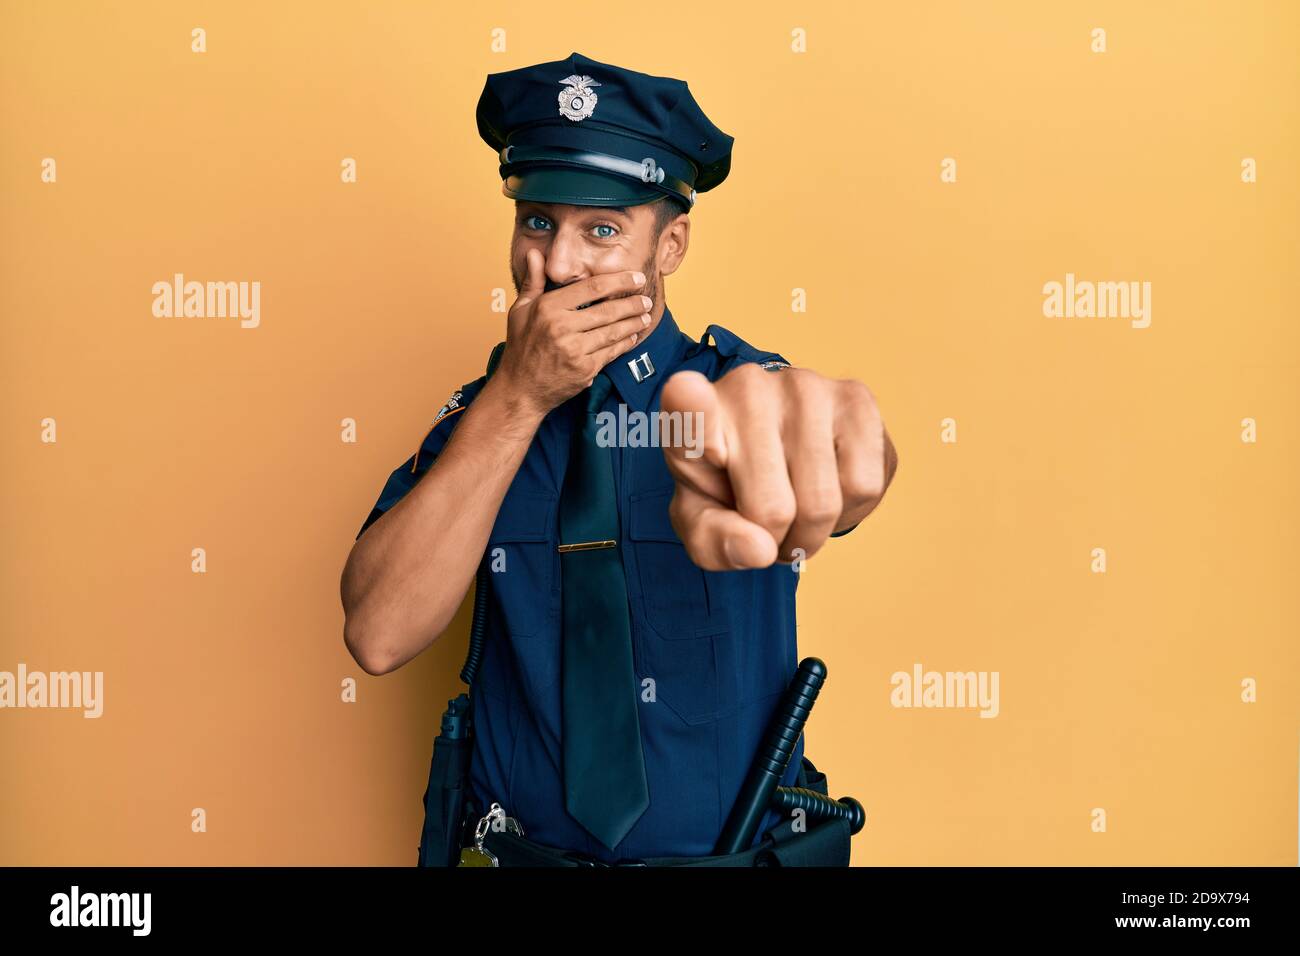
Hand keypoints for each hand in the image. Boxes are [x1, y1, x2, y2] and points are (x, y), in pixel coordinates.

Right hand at [493, 248, 652, 417]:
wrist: (520, 389)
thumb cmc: (521, 347)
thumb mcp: (520, 310)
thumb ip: (533, 280)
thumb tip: (536, 252)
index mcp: (548, 308)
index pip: (591, 288)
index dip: (618, 281)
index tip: (635, 277)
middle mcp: (561, 328)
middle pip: (607, 310)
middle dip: (632, 303)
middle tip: (646, 299)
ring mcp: (574, 350)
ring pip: (613, 331)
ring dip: (633, 323)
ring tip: (646, 316)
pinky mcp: (584, 369)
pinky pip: (611, 352)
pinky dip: (625, 343)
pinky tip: (633, 336)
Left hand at [659, 364, 897, 569]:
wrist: (777, 455)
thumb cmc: (729, 488)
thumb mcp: (703, 524)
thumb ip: (715, 541)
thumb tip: (759, 549)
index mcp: (692, 417)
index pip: (691, 412)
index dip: (691, 407)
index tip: (685, 391)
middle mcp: (746, 388)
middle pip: (773, 509)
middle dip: (777, 541)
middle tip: (768, 527)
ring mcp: (805, 386)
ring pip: (823, 503)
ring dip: (813, 533)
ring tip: (797, 509)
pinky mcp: (855, 397)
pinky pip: (864, 485)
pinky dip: (850, 510)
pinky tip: (830, 486)